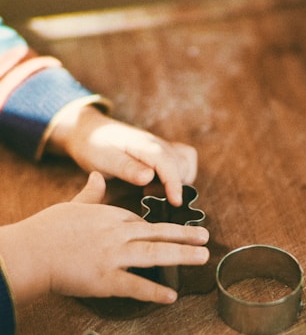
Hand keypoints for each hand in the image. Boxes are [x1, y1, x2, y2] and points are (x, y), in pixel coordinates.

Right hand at [0, 172, 208, 305]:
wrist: (32, 250)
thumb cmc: (49, 228)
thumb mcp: (73, 204)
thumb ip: (90, 192)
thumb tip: (98, 176)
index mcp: (112, 216)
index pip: (142, 222)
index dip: (161, 229)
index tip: (176, 232)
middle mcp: (119, 234)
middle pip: (158, 233)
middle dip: (185, 235)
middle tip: (206, 237)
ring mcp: (114, 256)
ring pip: (155, 253)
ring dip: (182, 255)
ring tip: (203, 257)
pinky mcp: (106, 280)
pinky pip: (136, 286)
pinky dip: (155, 291)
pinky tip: (172, 296)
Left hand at [49, 105, 197, 205]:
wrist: (89, 131)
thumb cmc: (93, 147)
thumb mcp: (103, 159)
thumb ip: (126, 168)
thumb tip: (149, 177)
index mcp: (142, 144)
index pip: (167, 162)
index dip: (174, 183)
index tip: (176, 202)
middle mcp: (157, 143)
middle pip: (182, 164)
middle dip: (174, 185)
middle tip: (148, 195)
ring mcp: (162, 145)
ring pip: (187, 162)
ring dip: (180, 180)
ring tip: (155, 190)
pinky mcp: (163, 151)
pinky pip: (184, 160)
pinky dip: (182, 174)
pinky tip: (162, 184)